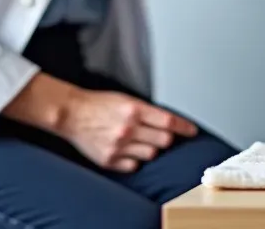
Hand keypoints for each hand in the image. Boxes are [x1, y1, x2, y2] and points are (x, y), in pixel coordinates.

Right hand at [58, 87, 198, 171]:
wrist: (72, 114)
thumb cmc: (100, 104)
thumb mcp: (127, 99)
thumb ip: (147, 112)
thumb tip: (169, 122)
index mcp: (135, 109)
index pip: (169, 121)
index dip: (184, 127)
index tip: (192, 131)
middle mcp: (128, 128)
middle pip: (164, 140)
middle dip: (167, 138)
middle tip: (161, 135)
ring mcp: (118, 146)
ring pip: (150, 154)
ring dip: (150, 148)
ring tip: (139, 140)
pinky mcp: (108, 160)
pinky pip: (133, 165)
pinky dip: (135, 159)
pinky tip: (128, 150)